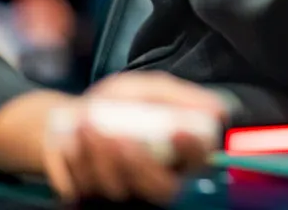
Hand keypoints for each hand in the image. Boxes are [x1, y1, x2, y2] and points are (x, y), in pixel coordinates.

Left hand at [45, 72, 227, 204]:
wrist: (69, 118)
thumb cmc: (117, 103)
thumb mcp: (147, 89)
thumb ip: (179, 97)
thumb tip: (218, 109)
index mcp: (179, 153)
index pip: (199, 159)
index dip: (192, 148)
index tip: (178, 129)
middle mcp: (156, 177)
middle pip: (162, 188)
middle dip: (139, 163)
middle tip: (119, 136)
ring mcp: (124, 191)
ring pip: (119, 189)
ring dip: (100, 157)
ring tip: (87, 124)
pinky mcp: (91, 198)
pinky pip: (85, 190)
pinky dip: (76, 162)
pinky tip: (73, 140)